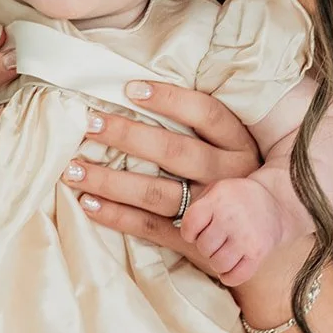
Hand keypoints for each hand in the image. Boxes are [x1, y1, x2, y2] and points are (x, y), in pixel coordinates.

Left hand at [64, 80, 262, 275]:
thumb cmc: (236, 183)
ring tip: (74, 169)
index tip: (129, 89)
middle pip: (174, 151)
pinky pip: (150, 226)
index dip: (169, 98)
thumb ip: (203, 130)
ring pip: (156, 192)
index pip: (206, 113)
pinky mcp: (194, 240)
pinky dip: (117, 216)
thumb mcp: (232, 151)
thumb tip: (141, 96)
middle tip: (90, 124)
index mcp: (238, 145)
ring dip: (110, 181)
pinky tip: (89, 204)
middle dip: (127, 135)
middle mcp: (228, 176)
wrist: (259, 243)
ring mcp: (211, 211)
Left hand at [175, 176, 312, 286]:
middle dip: (206, 246)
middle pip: (203, 247)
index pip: (189, 226)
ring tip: (225, 249)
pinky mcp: (258, 254)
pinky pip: (234, 277)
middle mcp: (232, 218)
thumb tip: (170, 228)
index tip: (197, 230)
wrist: (277, 204)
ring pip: (217, 264)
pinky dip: (229, 275)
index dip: (190, 232)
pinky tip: (232, 263)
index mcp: (219, 198)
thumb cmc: (237, 199)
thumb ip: (195, 206)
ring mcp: (246, 238)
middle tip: (216, 238)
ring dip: (218, 260)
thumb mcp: (215, 189)